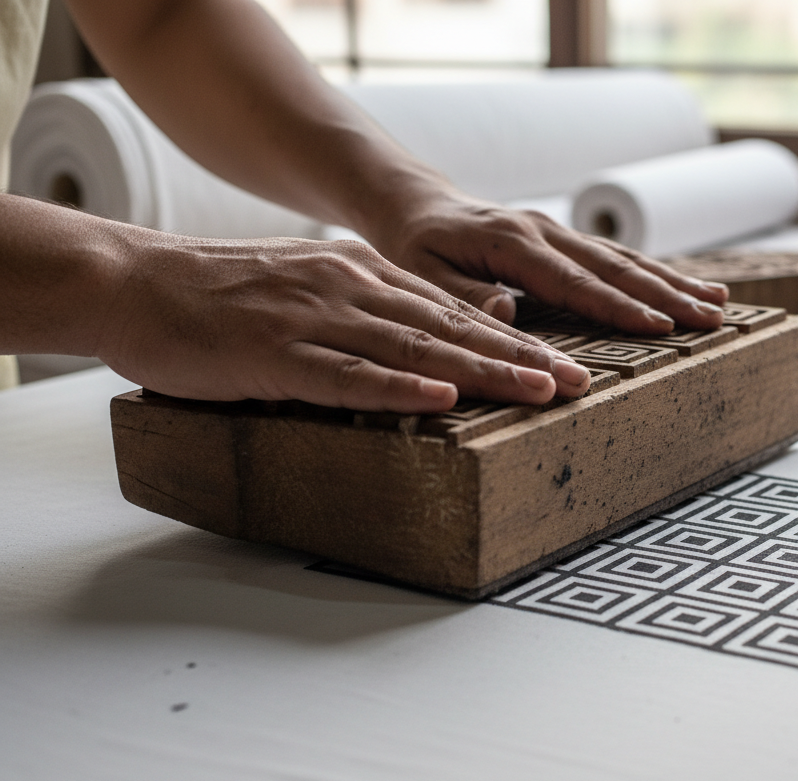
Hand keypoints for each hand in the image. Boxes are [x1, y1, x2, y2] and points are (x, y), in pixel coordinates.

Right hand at [96, 231, 591, 412]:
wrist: (136, 283)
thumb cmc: (223, 300)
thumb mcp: (311, 293)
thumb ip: (364, 317)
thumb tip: (418, 353)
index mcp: (362, 277)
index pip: (453, 312)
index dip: (513, 341)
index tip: (563, 365)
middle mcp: (351, 290)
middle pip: (452, 330)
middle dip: (520, 360)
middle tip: (578, 384)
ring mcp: (316, 321)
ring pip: (415, 351)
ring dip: (482, 374)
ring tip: (537, 393)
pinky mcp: (276, 355)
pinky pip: (347, 376)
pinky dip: (397, 390)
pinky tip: (440, 402)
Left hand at [371, 192, 729, 332]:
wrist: (417, 204)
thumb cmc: (414, 246)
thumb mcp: (421, 273)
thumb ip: (463, 295)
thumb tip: (507, 315)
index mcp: (511, 242)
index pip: (573, 281)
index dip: (617, 306)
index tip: (660, 326)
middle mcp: (544, 230)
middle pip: (614, 267)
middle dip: (667, 295)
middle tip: (712, 320)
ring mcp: (559, 231)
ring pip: (624, 260)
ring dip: (674, 283)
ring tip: (719, 306)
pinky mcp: (566, 239)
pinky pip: (617, 258)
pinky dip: (656, 275)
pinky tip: (690, 289)